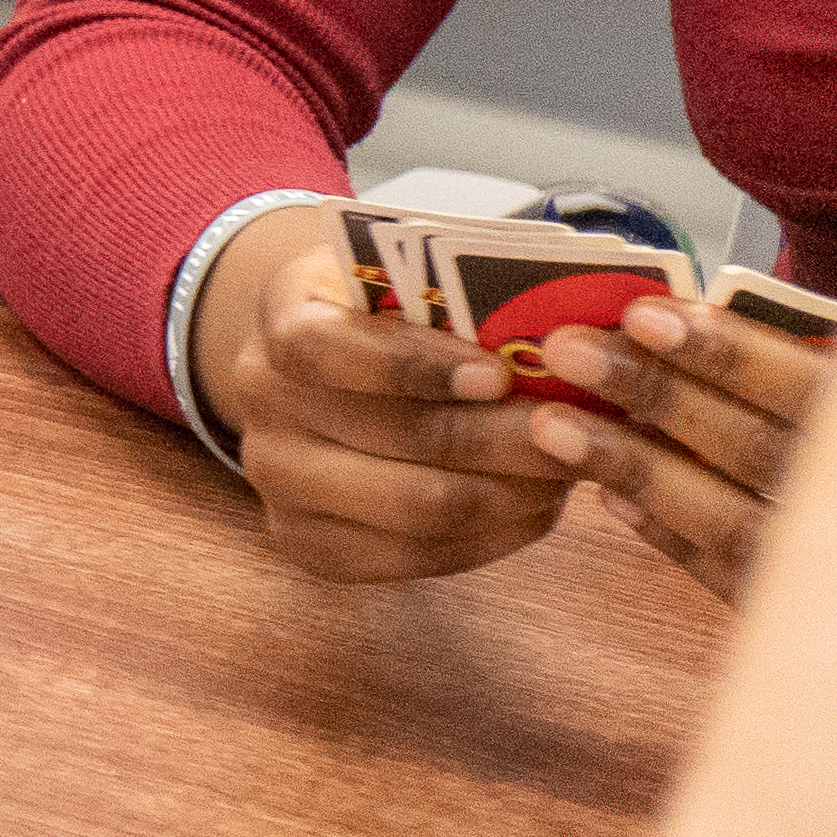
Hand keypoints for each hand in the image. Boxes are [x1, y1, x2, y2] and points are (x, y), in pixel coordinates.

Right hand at [189, 207, 579, 582]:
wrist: (320, 371)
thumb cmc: (389, 315)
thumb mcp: (407, 279)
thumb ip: (462, 299)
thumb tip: (569, 335)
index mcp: (281, 316)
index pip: (326, 347)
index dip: (412, 366)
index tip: (497, 375)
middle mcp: (261, 399)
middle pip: (390, 435)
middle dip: (499, 439)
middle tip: (575, 435)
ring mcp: (275, 478)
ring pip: (410, 508)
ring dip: (508, 493)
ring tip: (565, 473)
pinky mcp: (305, 541)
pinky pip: (411, 558)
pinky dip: (488, 539)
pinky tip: (533, 511)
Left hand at [528, 293, 831, 605]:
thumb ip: (833, 365)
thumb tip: (695, 321)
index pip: (813, 392)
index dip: (727, 354)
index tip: (645, 314)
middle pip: (759, 452)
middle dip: (656, 397)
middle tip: (567, 349)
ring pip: (735, 525)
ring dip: (637, 470)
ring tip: (553, 425)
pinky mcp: (830, 634)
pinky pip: (739, 581)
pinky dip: (674, 538)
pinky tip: (611, 500)